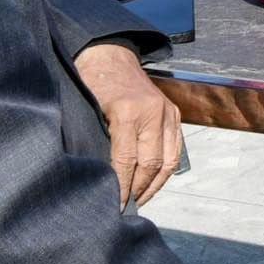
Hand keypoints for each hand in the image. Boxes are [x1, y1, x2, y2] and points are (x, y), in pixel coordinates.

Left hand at [73, 43, 181, 208]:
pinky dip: (166, 170)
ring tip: (140, 200)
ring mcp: (167, 112)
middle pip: (151, 164)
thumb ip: (98, 143)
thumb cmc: (93, 84)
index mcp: (128, 112)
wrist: (110, 56)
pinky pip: (176, 150)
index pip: (128, 161)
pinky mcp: (174, 113)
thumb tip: (101, 180)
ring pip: (168, 161)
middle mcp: (153, 112)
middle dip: (139, 190)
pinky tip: (153, 183)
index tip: (116, 206)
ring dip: (155, 185)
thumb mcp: (88, 112)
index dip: (122, 187)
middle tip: (126, 208)